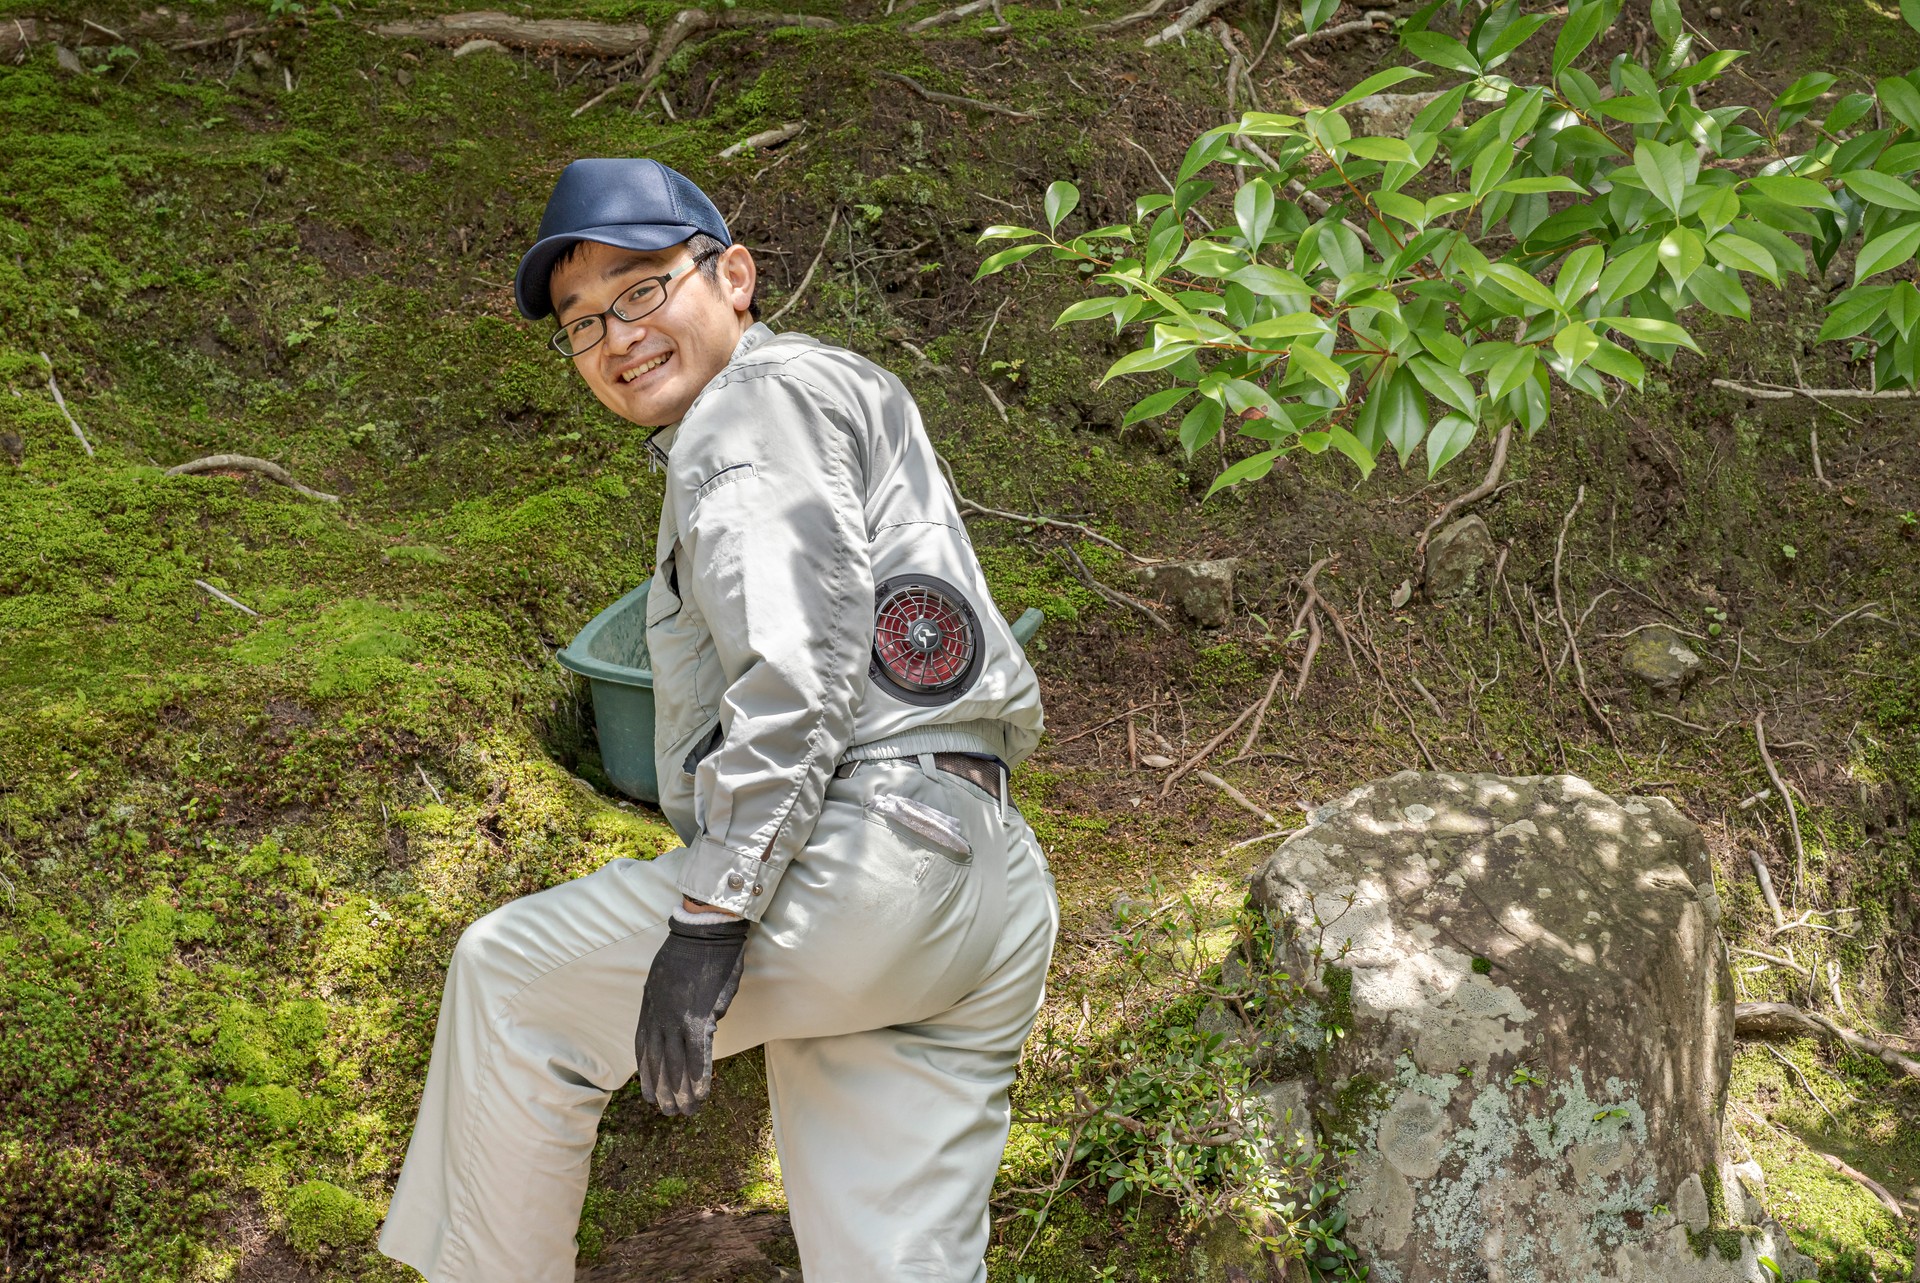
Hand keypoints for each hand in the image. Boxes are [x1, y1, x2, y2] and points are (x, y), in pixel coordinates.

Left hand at [634, 915, 748, 1114]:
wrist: (703, 934)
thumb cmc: (687, 952)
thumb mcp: (660, 979)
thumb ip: (664, 1004)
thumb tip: (675, 1023)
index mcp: (648, 1008)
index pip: (642, 1049)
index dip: (646, 1075)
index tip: (648, 1094)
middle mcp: (659, 1018)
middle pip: (658, 1062)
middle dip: (662, 1091)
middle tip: (667, 1112)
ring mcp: (678, 1020)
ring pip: (677, 1064)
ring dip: (681, 1091)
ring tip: (686, 1111)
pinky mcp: (700, 1019)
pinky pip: (699, 1055)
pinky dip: (699, 1076)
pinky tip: (702, 1093)